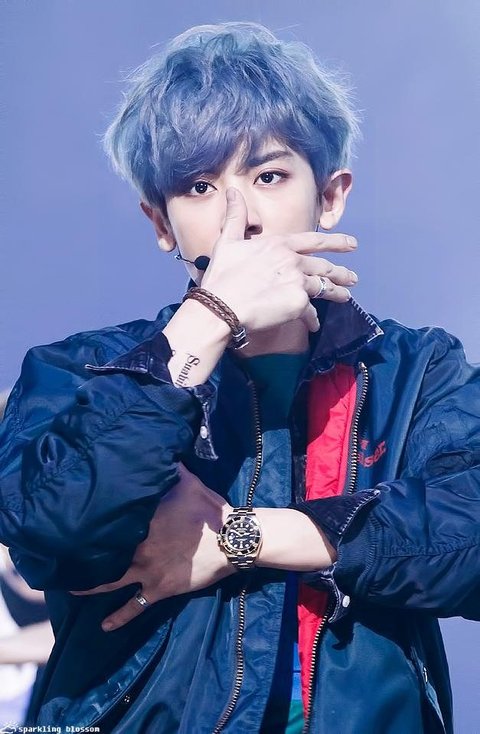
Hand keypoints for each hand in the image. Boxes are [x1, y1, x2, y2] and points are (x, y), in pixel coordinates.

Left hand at [71, 463, 234, 630]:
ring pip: (111, 582)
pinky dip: (119, 617)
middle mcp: (139, 549)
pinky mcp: (160, 589)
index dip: (94, 524)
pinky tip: (104, 626)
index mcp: (144, 523)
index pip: (112, 524)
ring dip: (90, 587)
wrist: (231, 541)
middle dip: (83, 557)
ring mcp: (147, 571)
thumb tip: (162, 451)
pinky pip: (135, 606)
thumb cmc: (209, 512)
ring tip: (72, 590)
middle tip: (64, 560)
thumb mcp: (190, 483)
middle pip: (104, 555)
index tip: (76, 524)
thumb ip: (172, 470)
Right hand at [201, 187, 357, 333]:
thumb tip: (233, 191)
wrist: (220, 306)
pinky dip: (313, 319)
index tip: (351, 244)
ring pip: (324, 287)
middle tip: (353, 277)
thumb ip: (236, 216)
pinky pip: (310, 312)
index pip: (314, 241)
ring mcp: (297, 282)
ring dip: (337, 293)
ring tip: (346, 297)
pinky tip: (314, 325)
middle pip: (324, 267)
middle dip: (341, 272)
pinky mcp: (297, 304)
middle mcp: (293, 261)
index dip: (336, 242)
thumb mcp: (227, 241)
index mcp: (279, 244)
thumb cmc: (221, 276)